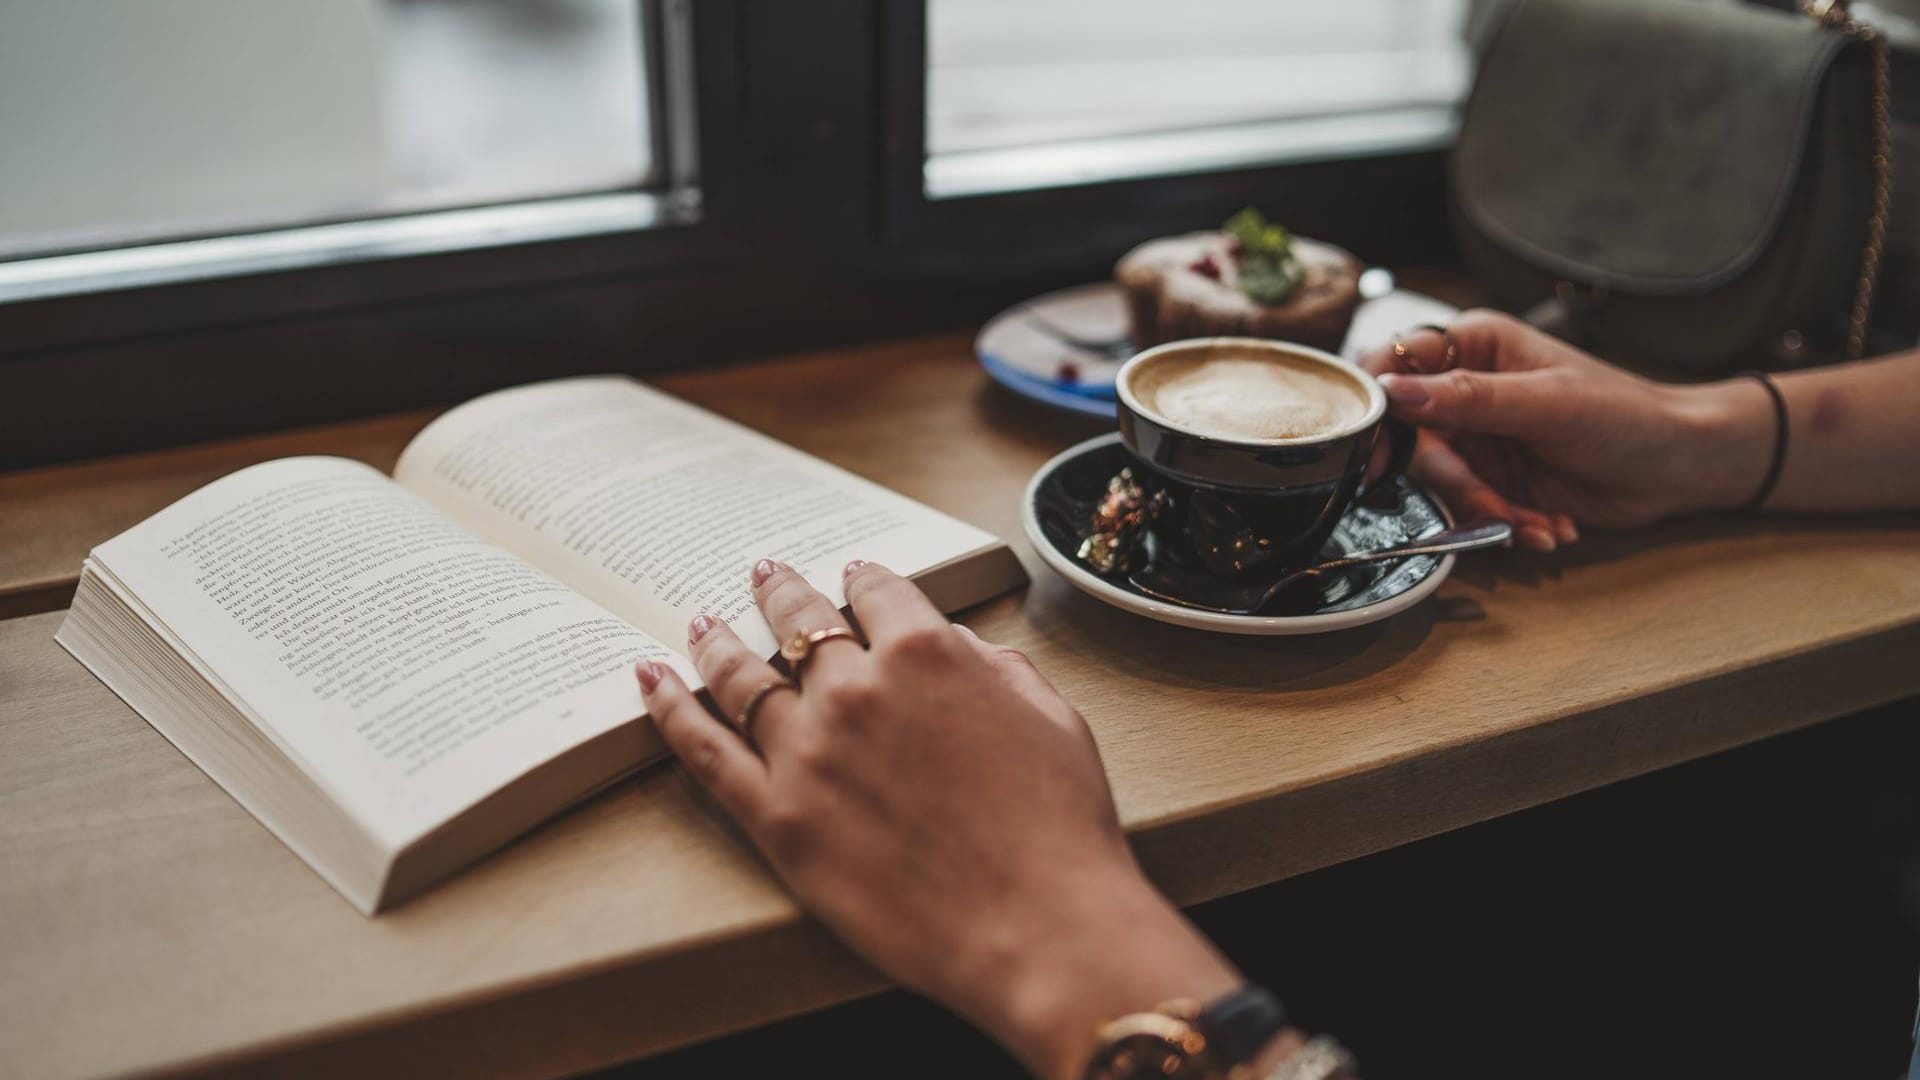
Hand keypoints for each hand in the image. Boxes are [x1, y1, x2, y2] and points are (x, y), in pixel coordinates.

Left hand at [636, 559, 1240, 1079]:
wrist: (1039, 926)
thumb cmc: (1058, 827)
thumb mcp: (1049, 717)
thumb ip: (996, 668)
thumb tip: (960, 649)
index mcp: (927, 653)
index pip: (878, 594)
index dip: (862, 580)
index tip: (851, 576)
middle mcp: (855, 690)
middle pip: (799, 625)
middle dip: (780, 593)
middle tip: (762, 573)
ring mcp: (807, 752)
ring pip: (741, 679)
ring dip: (716, 641)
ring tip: (701, 619)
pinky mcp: (776, 819)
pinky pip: (706, 753)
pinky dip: (670, 710)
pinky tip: (649, 681)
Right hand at [1357, 310, 1775, 548]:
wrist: (1678, 467)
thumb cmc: (1626, 415)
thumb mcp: (1546, 403)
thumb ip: (1467, 397)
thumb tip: (1394, 390)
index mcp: (1474, 346)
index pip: (1394, 363)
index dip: (1379, 404)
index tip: (1379, 447)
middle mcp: (1465, 390)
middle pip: (1410, 437)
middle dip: (1452, 480)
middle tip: (1485, 502)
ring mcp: (1476, 437)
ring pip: (1441, 482)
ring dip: (1487, 510)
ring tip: (1536, 521)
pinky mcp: (1491, 478)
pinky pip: (1471, 508)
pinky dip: (1506, 524)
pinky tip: (1550, 526)